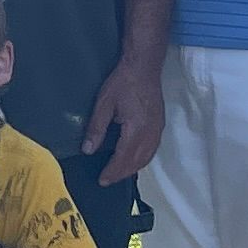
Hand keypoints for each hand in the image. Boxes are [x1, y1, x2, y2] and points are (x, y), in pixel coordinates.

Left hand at [82, 49, 165, 184]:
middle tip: (107, 180)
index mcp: (136, 130)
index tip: (102, 180)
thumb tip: (88, 150)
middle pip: (137, 162)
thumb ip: (96, 128)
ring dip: (133, 168)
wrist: (144, 66)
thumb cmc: (123, 82)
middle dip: (122, 173)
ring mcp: (157, 130)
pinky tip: (133, 160)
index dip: (112, 171)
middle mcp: (150, 134)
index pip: (123, 158)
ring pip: (146, 157)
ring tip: (118, 173)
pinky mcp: (160, 125)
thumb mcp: (104, 103)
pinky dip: (142, 159)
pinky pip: (152, 149)